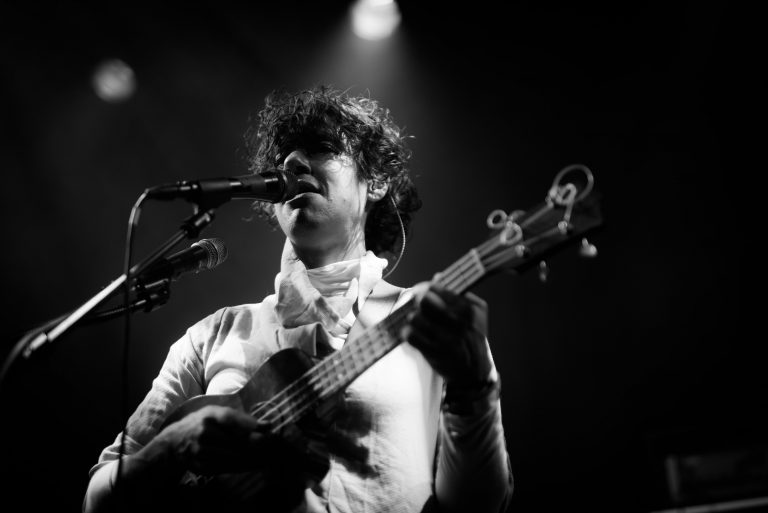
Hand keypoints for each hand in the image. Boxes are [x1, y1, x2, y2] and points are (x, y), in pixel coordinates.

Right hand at [151, 405, 319, 475]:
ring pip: (235, 457)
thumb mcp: (216, 414)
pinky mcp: (203, 466)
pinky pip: (229, 468)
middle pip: (239, 441)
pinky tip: (257, 465)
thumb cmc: (202, 424)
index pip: (234, 420)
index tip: (270, 428)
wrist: (174, 444)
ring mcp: (203, 451)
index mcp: (211, 415)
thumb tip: (268, 426)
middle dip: (261, 445)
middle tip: (281, 448)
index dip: (253, 425)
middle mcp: (206, 433)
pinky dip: (245, 467)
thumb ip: (239, 419)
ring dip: (257, 459)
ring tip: (274, 458)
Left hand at [401, 283, 492, 388]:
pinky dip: (408, 333)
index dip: (424, 288)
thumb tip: (438, 276)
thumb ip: (457, 294)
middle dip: (417, 301)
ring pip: (415, 318)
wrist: (475, 371)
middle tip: (417, 306)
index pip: (436, 288)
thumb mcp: (475, 313)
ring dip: (413, 319)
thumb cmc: (472, 337)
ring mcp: (446, 339)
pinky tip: (414, 334)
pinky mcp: (434, 353)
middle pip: (423, 301)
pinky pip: (410, 336)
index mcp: (469, 309)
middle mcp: (458, 323)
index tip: (421, 291)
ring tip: (419, 323)